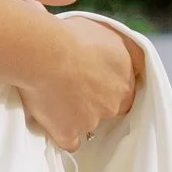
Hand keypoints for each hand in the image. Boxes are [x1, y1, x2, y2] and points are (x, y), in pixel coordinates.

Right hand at [15, 9, 143, 151]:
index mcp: (126, 74)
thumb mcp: (103, 29)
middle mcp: (115, 100)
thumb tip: (112, 50)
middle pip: (109, 108)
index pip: (125, 89)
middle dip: (95, 102)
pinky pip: (70, 142)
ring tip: (54, 98)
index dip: (108, 86)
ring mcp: (93, 120)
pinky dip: (62, 134)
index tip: (92, 80)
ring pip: (89, 124)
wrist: (46, 53)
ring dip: (76, 116)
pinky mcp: (70, 133)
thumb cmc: (69, 34)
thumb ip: (113, 45)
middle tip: (72, 88)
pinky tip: (52, 123)